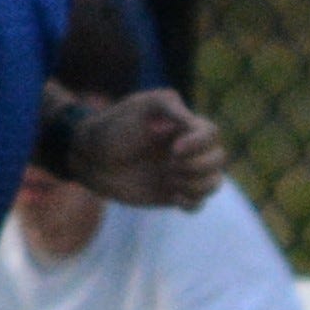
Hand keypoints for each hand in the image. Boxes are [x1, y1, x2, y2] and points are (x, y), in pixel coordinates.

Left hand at [73, 91, 225, 211]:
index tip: (174, 149)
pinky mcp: (173, 194)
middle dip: (197, 166)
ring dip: (196, 185)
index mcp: (183, 126)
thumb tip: (192, 123)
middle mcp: (188, 149)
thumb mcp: (140, 106)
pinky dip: (192, 203)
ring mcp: (182, 172)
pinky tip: (174, 198)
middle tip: (168, 165)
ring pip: (214, 182)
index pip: (212, 133)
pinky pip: (198, 203)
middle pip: (218, 159)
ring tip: (170, 180)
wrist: (90, 158)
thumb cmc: (112, 127)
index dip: (200, 143)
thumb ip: (169, 107)